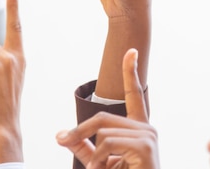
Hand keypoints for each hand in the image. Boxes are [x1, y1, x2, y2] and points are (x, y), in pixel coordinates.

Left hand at [56, 49, 159, 168]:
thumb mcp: (98, 163)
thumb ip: (84, 147)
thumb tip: (61, 135)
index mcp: (138, 127)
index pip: (134, 94)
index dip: (130, 72)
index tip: (131, 51)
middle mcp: (146, 128)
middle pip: (103, 117)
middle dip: (80, 131)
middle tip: (62, 141)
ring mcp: (148, 136)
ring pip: (103, 131)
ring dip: (92, 155)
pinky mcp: (145, 146)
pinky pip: (108, 142)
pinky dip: (98, 159)